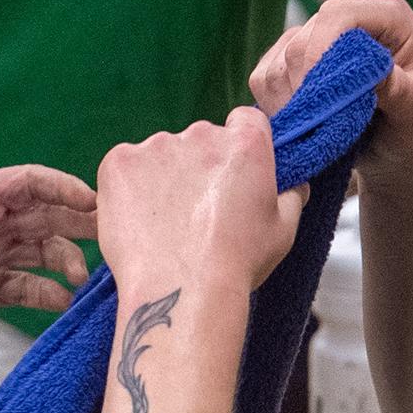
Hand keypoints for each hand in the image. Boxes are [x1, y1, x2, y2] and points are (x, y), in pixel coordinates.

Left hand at [0, 165, 99, 330]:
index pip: (28, 182)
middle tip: (113, 233)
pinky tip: (64, 303)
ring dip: (67, 261)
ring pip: (45, 251)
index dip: (62, 186)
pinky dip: (48, 295)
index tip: (92, 198)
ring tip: (81, 278)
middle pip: (49, 215)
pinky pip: (28, 287)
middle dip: (81, 221)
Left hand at [98, 107, 305, 299]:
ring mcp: (156, 146)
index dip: (238, 147)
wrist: (181, 291)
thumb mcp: (283, 230)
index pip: (244, 121)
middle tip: (196, 211)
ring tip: (165, 224)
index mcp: (245, 144)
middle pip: (199, 139)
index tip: (231, 173)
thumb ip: (290, 194)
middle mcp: (201, 134)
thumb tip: (293, 183)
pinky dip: (127, 188)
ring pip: (160, 154)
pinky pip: (123, 167)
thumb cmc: (236, 263)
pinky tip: (138, 221)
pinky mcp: (119, 162)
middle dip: (197, 167)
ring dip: (162, 177)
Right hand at [251, 0, 412, 154]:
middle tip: (320, 128)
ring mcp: (318, 37)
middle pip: (301, 40)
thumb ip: (397, 88)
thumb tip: (366, 72)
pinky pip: (264, 77)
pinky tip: (300, 126)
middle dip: (304, 87)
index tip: (316, 98)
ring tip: (315, 131)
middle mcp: (348, 17)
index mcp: (388, 16)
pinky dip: (274, 105)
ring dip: (289, 102)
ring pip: (277, 60)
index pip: (338, 16)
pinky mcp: (293, 62)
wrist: (405, 152)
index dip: (319, 52)